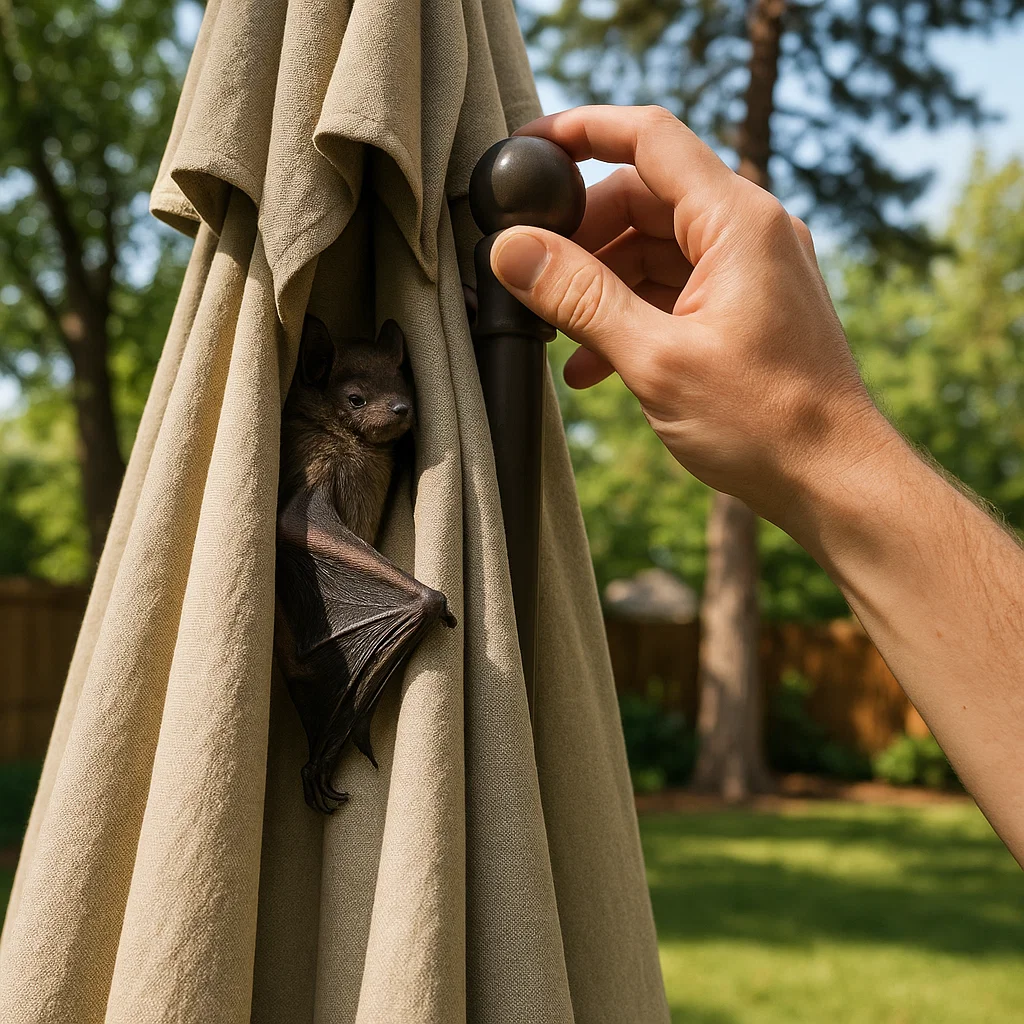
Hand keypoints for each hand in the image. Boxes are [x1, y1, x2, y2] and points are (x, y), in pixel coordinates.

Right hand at [490, 105, 894, 526]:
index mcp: (738, 222)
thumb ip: (579, 298)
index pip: (649, 138)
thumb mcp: (657, 359)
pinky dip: (631, 314)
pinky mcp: (746, 308)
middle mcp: (749, 232)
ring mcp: (750, 270)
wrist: (834, 480)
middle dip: (582, 234)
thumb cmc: (765, 422)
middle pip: (645, 197)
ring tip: (557, 334)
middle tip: (533, 276)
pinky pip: (674, 288)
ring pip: (654, 247)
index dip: (581, 131)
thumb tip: (512, 251)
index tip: (526, 150)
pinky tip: (593, 364)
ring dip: (601, 285)